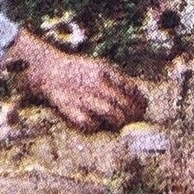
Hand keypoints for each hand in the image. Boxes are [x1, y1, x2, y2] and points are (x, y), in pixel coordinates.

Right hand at [6, 29, 146, 131]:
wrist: (49, 72)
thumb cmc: (79, 70)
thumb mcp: (100, 67)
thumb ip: (117, 79)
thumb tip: (138, 97)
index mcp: (105, 72)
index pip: (131, 90)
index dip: (140, 102)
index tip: (144, 108)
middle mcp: (96, 85)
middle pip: (124, 104)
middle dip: (134, 115)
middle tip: (136, 119)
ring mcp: (84, 98)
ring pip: (112, 115)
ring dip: (121, 122)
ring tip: (122, 123)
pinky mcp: (72, 110)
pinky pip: (91, 124)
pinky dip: (97, 126)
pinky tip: (99, 124)